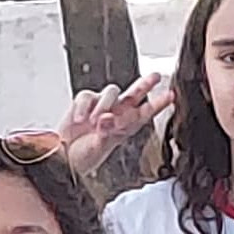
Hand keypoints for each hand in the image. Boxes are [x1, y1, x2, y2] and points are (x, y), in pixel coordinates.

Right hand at [56, 74, 172, 174]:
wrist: (63, 157)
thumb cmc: (83, 157)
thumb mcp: (98, 149)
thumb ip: (105, 133)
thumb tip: (107, 118)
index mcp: (125, 126)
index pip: (145, 112)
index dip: (158, 104)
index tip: (170, 96)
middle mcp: (115, 113)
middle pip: (134, 94)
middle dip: (145, 84)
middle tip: (155, 77)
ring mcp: (100, 106)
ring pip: (111, 91)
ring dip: (103, 105)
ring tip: (94, 122)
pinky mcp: (84, 102)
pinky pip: (87, 96)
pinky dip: (83, 107)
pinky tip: (79, 119)